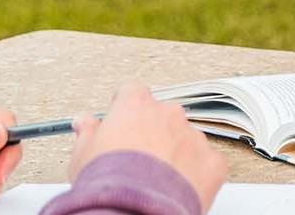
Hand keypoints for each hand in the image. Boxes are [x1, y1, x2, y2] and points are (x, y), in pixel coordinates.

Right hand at [68, 84, 225, 212]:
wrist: (134, 212)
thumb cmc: (107, 185)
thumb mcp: (82, 156)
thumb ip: (88, 133)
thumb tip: (85, 123)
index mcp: (136, 106)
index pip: (133, 93)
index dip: (126, 108)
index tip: (123, 121)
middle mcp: (169, 115)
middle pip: (163, 116)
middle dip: (154, 133)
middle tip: (138, 160)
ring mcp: (194, 136)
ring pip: (186, 139)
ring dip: (175, 153)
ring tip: (155, 180)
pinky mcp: (212, 161)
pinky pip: (205, 162)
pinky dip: (195, 173)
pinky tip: (176, 189)